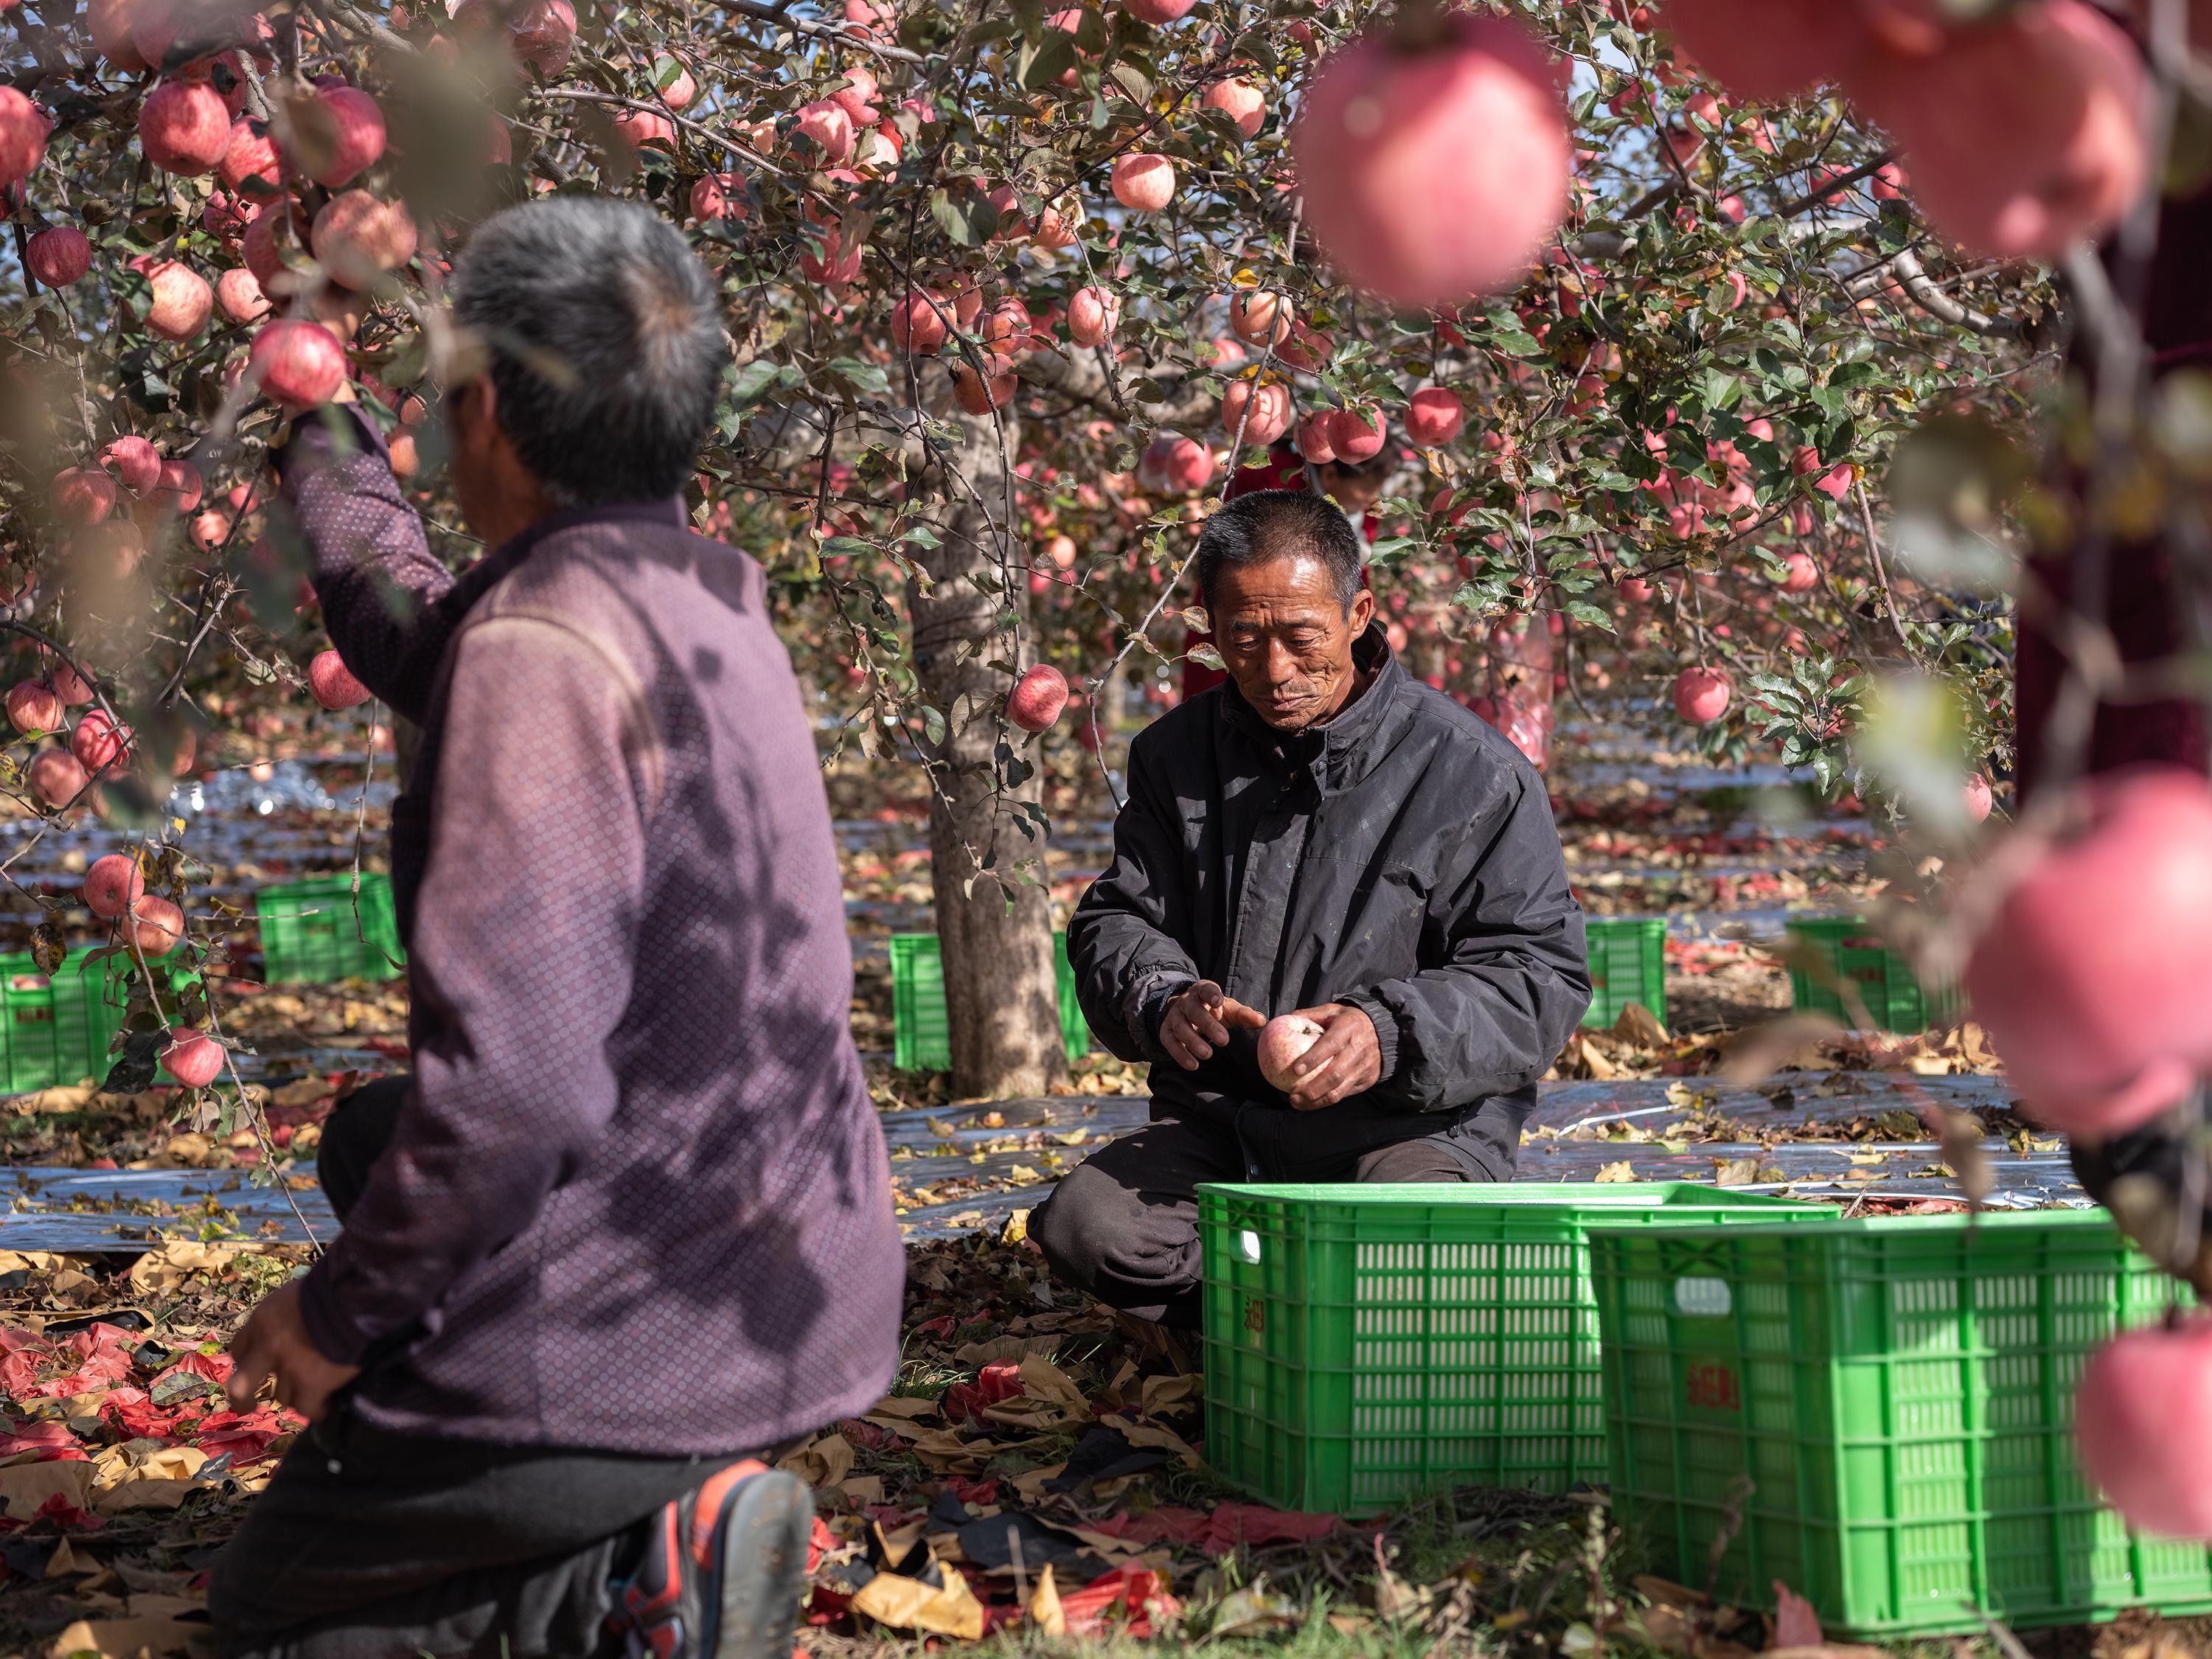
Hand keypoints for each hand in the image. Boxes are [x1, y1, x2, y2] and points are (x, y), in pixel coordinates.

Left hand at [227, 1280, 360, 1422]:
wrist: (358, 1298)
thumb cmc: (330, 1290)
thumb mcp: (295, 1294)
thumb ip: (283, 1317)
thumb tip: (289, 1330)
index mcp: (262, 1321)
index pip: (238, 1349)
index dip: (248, 1359)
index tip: (258, 1363)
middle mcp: (269, 1347)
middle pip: (241, 1386)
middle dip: (242, 1399)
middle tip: (249, 1405)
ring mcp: (289, 1368)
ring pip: (282, 1396)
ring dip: (296, 1394)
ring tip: (313, 1392)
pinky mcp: (312, 1384)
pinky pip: (307, 1407)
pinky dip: (317, 1408)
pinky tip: (326, 1404)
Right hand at [1158, 979, 1264, 1070]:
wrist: (1186, 1012)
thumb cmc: (1213, 1010)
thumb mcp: (1229, 1009)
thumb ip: (1244, 1014)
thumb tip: (1263, 1022)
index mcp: (1202, 991)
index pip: (1205, 989)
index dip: (1210, 994)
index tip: (1218, 1001)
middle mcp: (1185, 1002)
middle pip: (1194, 1011)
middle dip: (1207, 1025)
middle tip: (1223, 1040)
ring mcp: (1174, 1017)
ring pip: (1180, 1027)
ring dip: (1193, 1041)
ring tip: (1207, 1054)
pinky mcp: (1166, 1032)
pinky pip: (1170, 1043)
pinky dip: (1180, 1054)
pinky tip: (1193, 1065)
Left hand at [1282, 1004, 1382, 1110]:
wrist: (1384, 1031)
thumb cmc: (1350, 1021)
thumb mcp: (1333, 1010)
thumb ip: (1310, 1015)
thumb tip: (1284, 1020)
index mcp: (1348, 1028)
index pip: (1330, 1045)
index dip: (1313, 1059)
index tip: (1295, 1070)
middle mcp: (1358, 1049)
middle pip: (1335, 1075)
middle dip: (1312, 1089)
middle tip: (1293, 1095)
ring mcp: (1364, 1067)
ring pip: (1340, 1090)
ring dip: (1317, 1101)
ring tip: (1298, 1103)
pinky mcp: (1367, 1080)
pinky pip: (1346, 1094)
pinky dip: (1327, 1100)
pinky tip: (1311, 1102)